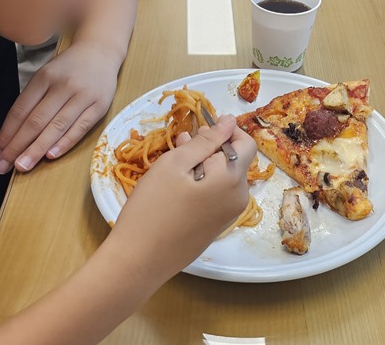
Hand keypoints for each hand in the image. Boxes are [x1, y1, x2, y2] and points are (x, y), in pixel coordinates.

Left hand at [0, 40, 121, 172]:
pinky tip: (50, 155)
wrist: (101, 52)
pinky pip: (80, 128)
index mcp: (44, 77)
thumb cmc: (69, 68)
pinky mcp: (99, 106)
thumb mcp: (46, 75)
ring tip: (22, 166)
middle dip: (16, 146)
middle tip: (2, 166)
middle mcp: (63, 86)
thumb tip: (12, 134)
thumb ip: (32, 100)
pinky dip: (65, 143)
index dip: (6, 134)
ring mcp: (82, 96)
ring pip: (56, 127)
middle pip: (35, 121)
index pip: (20, 110)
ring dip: (36, 149)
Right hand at [110, 116, 257, 279]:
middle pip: (234, 161)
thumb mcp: (176, 164)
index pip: (246, 144)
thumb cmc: (153, 208)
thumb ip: (206, 140)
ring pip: (223, 178)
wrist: (138, 261)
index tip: (203, 125)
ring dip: (204, 164)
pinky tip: (177, 181)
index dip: (227, 130)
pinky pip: (215, 196)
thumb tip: (229, 122)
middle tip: (183, 140)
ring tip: (176, 157)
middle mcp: (238, 199)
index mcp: (233, 180)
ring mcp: (227, 217)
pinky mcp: (213, 228)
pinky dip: (201, 183)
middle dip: (212, 147)